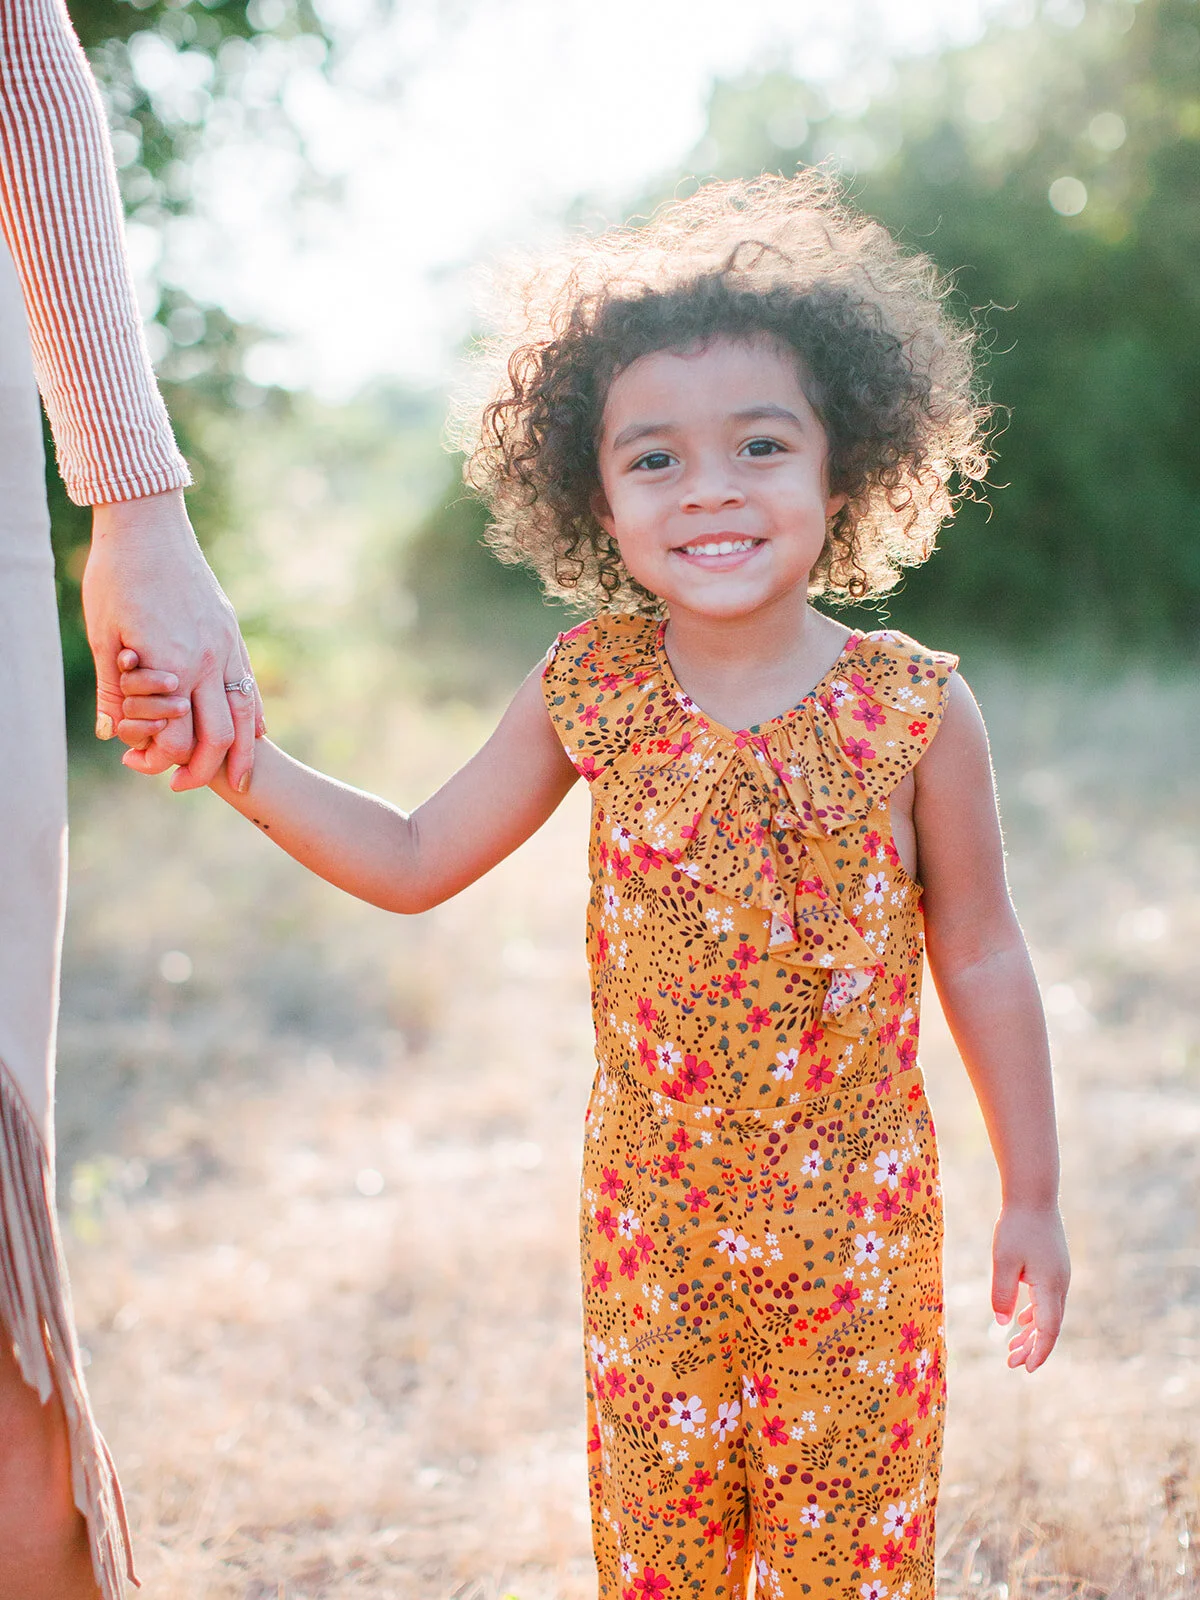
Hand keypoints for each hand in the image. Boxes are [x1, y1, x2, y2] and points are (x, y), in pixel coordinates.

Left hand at [84, 489, 262, 790]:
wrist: (148, 525)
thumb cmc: (117, 576)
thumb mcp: (102, 635)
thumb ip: (111, 689)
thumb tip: (112, 734)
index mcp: (172, 666)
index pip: (175, 738)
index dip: (157, 762)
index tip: (137, 766)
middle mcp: (207, 661)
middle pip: (220, 737)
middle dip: (205, 771)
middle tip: (184, 786)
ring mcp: (226, 647)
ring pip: (247, 716)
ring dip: (244, 754)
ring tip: (241, 780)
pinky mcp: (233, 634)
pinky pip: (251, 686)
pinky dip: (254, 716)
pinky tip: (254, 733)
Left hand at [991, 1203, 1069, 1372]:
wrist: (1033, 1195)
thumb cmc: (1016, 1226)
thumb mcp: (1003, 1260)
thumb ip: (1003, 1293)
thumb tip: (1003, 1324)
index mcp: (1050, 1286)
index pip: (1049, 1330)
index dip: (1039, 1351)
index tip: (1026, 1368)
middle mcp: (1060, 1284)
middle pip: (1050, 1326)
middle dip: (1032, 1347)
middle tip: (1011, 1363)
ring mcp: (1059, 1276)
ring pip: (1049, 1314)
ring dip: (1032, 1333)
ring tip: (1012, 1349)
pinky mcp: (1054, 1268)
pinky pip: (1047, 1300)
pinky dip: (1035, 1315)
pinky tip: (1021, 1322)